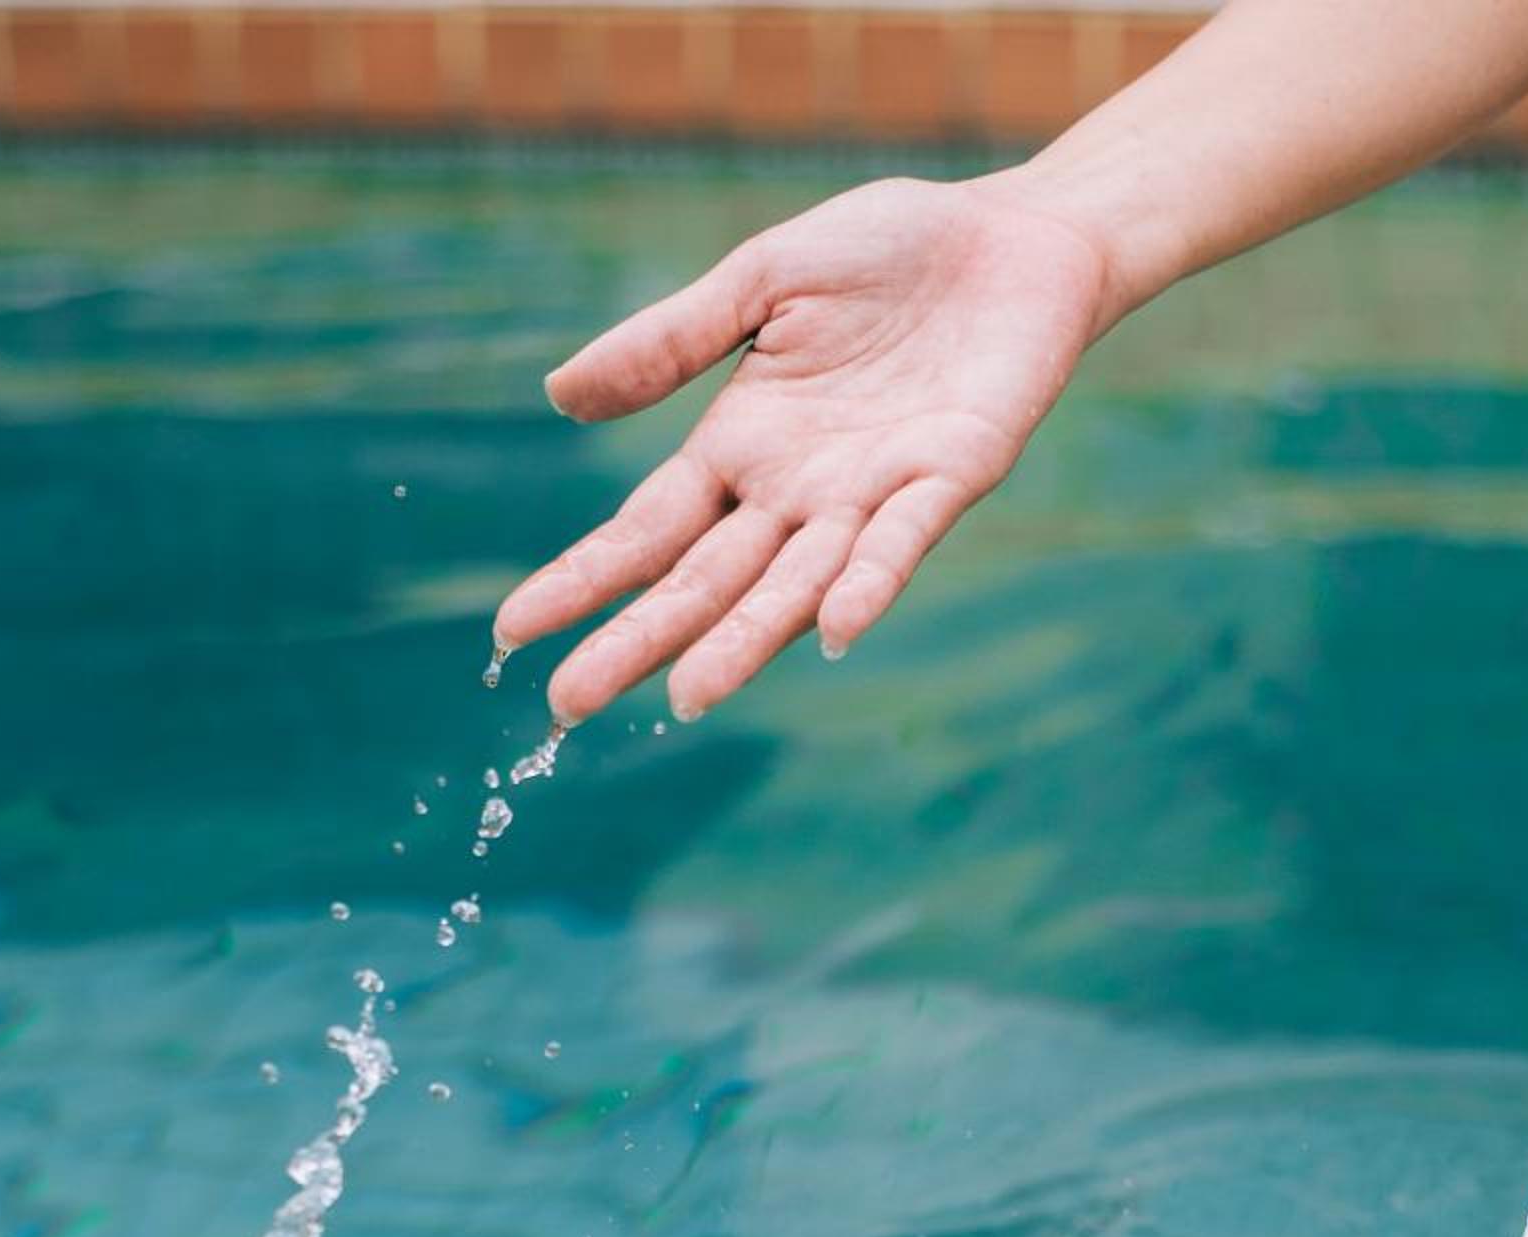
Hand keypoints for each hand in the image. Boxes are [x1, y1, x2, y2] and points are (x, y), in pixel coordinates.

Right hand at [495, 173, 1111, 725]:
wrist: (1015, 240)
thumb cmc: (888, 256)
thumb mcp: (762, 280)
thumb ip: (671, 342)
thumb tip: (558, 396)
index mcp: (740, 447)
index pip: (645, 532)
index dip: (582, 580)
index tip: (512, 631)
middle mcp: (794, 493)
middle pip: (701, 583)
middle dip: (636, 641)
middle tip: (568, 705)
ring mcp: (869, 496)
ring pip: (790, 588)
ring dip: (740, 644)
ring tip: (687, 699)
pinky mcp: (948, 478)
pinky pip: (899, 544)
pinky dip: (867, 586)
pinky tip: (833, 629)